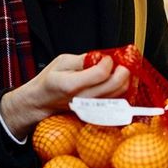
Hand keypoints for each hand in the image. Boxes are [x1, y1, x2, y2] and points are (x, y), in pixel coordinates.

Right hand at [0, 53, 130, 136]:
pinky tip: (115, 79)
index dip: (108, 61)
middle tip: (120, 62)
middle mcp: (83, 98)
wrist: (43, 101)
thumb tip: (102, 57)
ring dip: (124, 79)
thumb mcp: (61, 62)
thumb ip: (83, 59)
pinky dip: (120, 88)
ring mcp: (91, 107)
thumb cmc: (51, 80)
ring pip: (118, 93)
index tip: (106, 57)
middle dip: (123, 70)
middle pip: (114, 85)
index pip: (100, 73)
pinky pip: (116, 99)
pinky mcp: (96, 110)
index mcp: (71, 85)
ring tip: (118, 69)